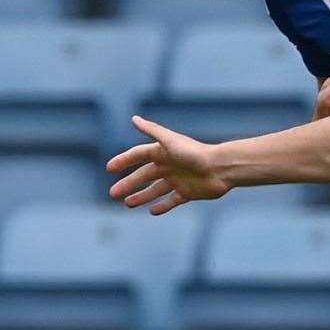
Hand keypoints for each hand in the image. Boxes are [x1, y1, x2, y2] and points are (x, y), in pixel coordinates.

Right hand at [105, 115, 227, 214]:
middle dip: (128, 184)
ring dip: (141, 196)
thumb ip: (152, 131)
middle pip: (144, 175)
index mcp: (163, 152)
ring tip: (127, 204)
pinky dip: (162, 206)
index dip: (124, 161)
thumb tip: (133, 118)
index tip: (109, 169)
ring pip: (155, 190)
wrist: (221, 168)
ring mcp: (178, 180)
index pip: (138, 155)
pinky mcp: (188, 193)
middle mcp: (169, 165)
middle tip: (113, 194)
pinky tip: (151, 211)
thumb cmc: (195, 153)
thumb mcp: (170, 141)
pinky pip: (172, 201)